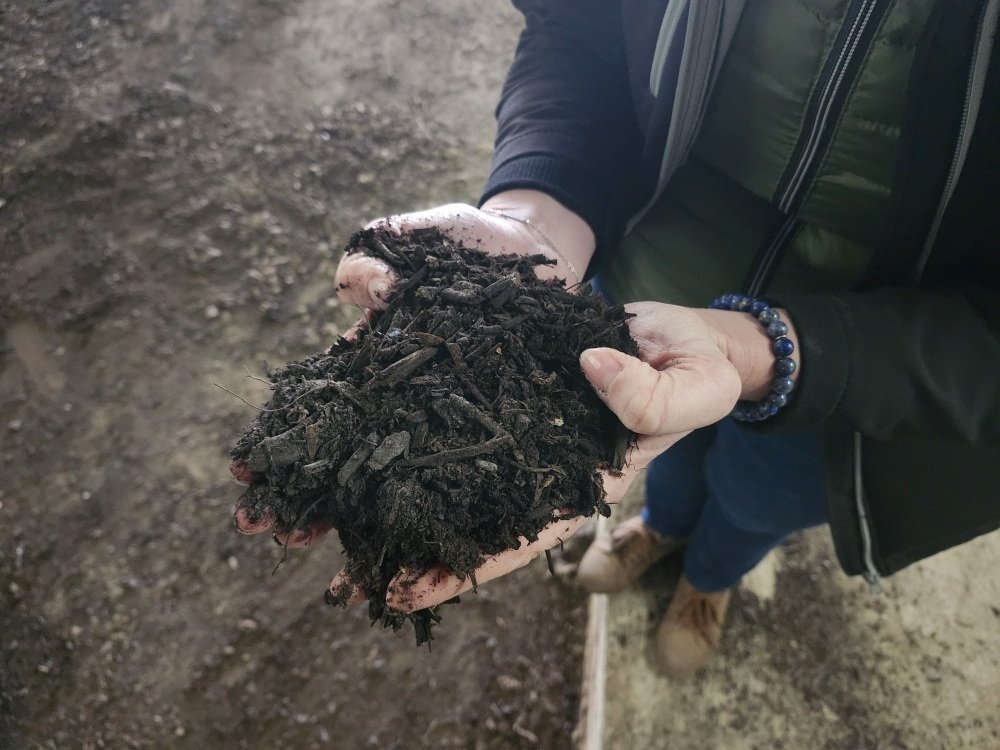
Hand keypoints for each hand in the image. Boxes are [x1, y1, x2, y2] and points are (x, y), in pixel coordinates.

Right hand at [232, 190, 596, 543]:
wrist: (536, 256)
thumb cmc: (468, 244)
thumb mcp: (418, 237)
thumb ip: (377, 255)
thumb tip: (364, 291)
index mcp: (376, 364)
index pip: (320, 411)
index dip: (280, 442)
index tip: (242, 475)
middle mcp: (407, 404)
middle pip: (352, 462)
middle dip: (311, 501)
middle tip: (276, 535)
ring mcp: (453, 425)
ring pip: (407, 491)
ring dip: (372, 534)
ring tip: (344, 579)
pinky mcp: (504, 440)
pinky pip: (479, 493)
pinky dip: (454, 536)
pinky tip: (428, 579)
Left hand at [381, 301, 799, 610]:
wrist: (678, 328)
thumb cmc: (696, 367)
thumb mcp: (694, 385)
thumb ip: (653, 396)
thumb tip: (590, 371)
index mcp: (585, 482)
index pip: (521, 538)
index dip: (468, 568)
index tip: (406, 593)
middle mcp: (543, 463)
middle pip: (474, 515)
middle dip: (415, 546)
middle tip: (346, 578)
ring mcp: (521, 427)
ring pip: (455, 467)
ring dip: (401, 492)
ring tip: (336, 519)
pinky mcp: (507, 385)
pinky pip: (458, 409)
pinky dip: (417, 426)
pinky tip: (372, 434)